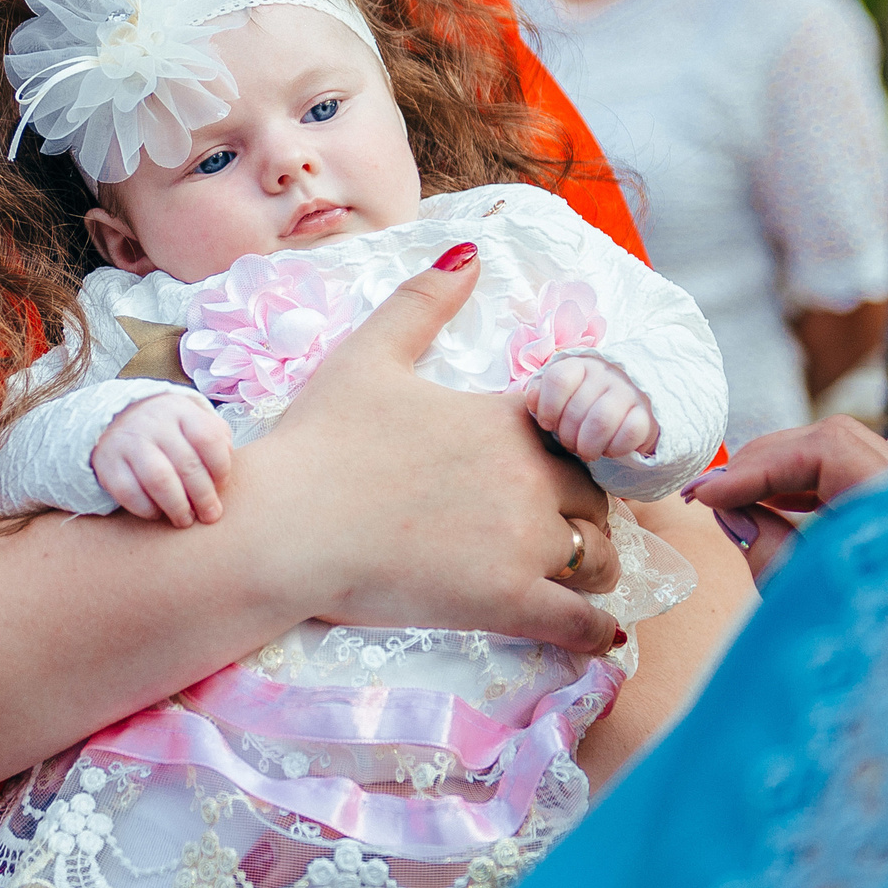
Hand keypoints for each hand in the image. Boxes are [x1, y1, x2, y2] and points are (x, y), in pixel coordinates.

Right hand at [91, 391, 233, 525]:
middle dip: (203, 496)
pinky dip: (146, 509)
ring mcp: (129, 441)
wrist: (114, 417)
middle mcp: (153, 422)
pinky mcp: (107, 462)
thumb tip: (224, 470)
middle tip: (210, 515)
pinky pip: (128, 492)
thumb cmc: (167, 428)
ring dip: (177, 506)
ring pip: (159, 479)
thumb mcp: (192, 420)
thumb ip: (216, 439)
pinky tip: (157, 513)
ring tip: (185, 519)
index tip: (221, 486)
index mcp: (180, 410)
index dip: (221, 468)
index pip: (208, 437)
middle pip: (186, 464)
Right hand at [262, 243, 620, 656]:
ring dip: (594, 567)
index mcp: (504, 420)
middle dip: (583, 513)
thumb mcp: (368, 353)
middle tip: (560, 528)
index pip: (577, 434)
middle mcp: (528, 477)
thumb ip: (424, 300)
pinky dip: (596, 630)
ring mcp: (521, 543)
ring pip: (598, 559)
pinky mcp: (505, 601)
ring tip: (580, 578)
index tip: (558, 471)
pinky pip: (579, 621)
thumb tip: (469, 250)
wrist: (284, 526)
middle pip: (593, 500)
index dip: (574, 452)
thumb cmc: (319, 441)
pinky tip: (603, 637)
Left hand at [522, 355, 656, 461]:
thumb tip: (532, 400)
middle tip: (570, 444)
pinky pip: (630, 432)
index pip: (558, 378)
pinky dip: (615, 449)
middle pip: (577, 409)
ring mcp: (630, 392)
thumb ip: (541, 393)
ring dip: (588, 445)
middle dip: (567, 436)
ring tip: (586, 451)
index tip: (548, 424)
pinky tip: (610, 450)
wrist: (631, 409)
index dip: (548, 407)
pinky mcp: (648, 415)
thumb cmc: (586, 404)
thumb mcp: (561, 395)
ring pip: (601, 421)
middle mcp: (607, 374)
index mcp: (581, 365)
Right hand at [681, 416, 887, 585]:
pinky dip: (806, 485)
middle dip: (764, 461)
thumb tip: (728, 508)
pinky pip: (851, 478)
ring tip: (735, 499)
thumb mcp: (808, 598)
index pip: (824, 450)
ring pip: (840, 455)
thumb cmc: (873, 647)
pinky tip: (772, 505)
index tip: (708, 495)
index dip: (758, 465)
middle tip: (711, 494)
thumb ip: (764, 545)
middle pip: (832, 442)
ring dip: (781, 470)